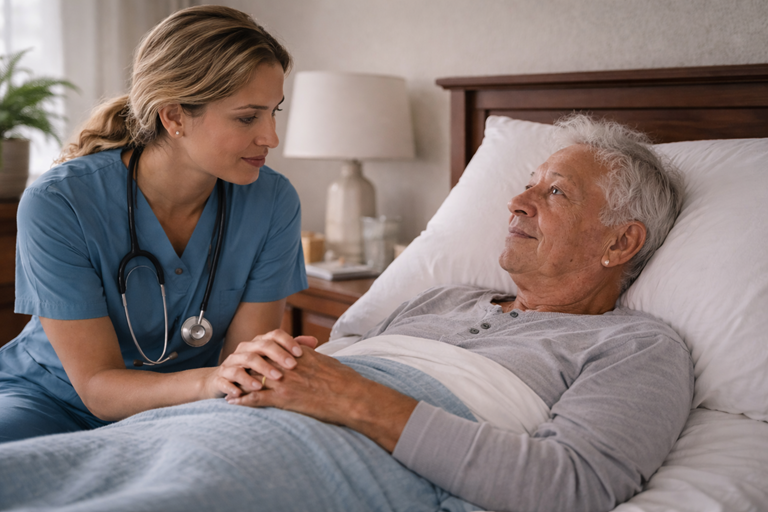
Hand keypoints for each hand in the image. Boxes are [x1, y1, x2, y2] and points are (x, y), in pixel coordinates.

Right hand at [203, 330, 316, 398]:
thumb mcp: (272, 360)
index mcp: (259, 342)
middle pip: (262, 346)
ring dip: (260, 370)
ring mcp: (232, 362)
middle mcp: (246, 349)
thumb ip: (291, 350)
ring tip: (272, 381)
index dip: (287, 342)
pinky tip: (246, 393)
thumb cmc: (254, 371)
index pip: (274, 335)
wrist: (222, 381)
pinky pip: (228, 378)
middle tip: (291, 367)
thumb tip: (313, 341)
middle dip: (277, 356)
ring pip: (246, 360)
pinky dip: (237, 385)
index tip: (300, 353)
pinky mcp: (221, 377)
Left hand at [226, 347, 417, 451]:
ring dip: (238, 381)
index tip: (252, 354)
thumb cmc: (347, 382)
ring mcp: (286, 381)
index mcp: (301, 356)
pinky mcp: (285, 398)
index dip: (261, 352)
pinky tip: (232, 402)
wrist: (352, 397)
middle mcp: (289, 365)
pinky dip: (242, 400)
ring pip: (254, 378)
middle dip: (246, 364)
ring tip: (226, 384)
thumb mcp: (330, 363)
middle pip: (260, 361)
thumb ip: (316, 358)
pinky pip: (257, 398)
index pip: (275, 349)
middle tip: (233, 367)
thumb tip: (312, 356)